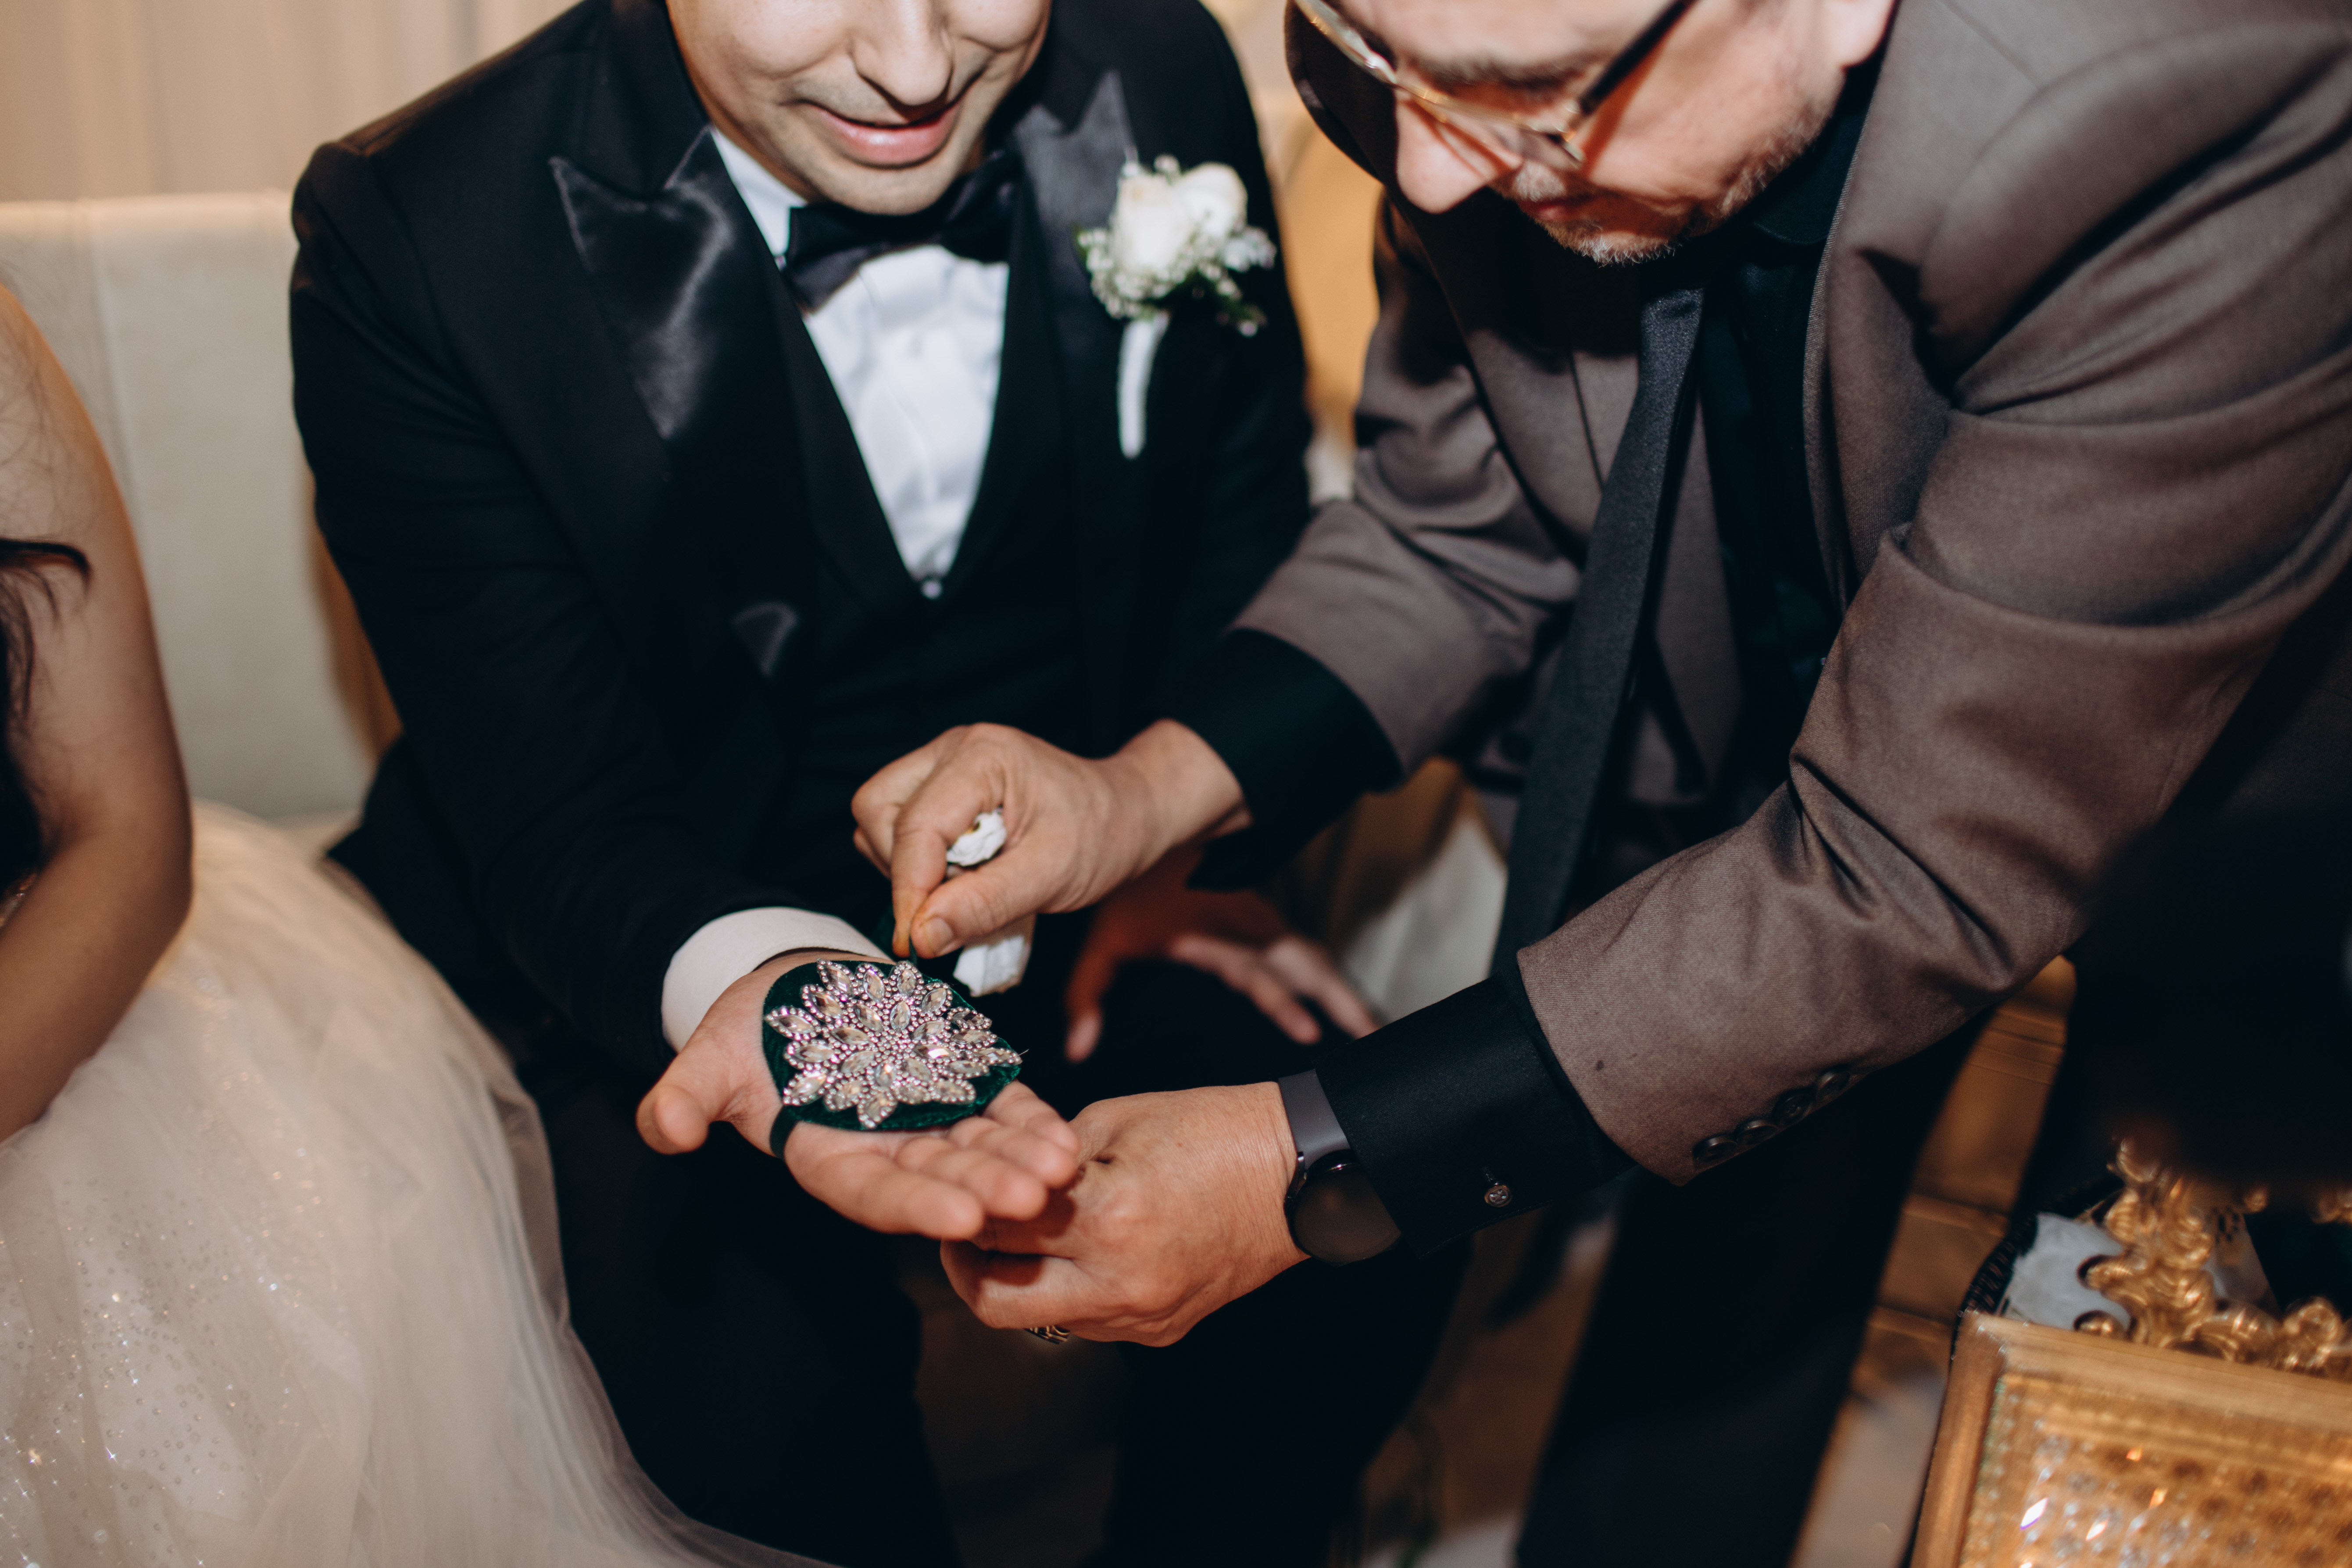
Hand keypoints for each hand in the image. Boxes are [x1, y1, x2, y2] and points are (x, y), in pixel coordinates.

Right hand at [637, 950, 1080, 1239]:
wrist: (792, 989)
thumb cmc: (745, 1031)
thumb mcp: (706, 1060)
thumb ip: (686, 1099)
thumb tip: (669, 1131)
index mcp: (829, 1158)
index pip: (876, 1194)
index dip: (917, 1207)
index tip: (962, 1219)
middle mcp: (885, 1150)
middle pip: (942, 1179)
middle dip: (989, 1189)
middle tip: (1036, 1199)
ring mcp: (927, 1119)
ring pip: (981, 1148)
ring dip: (1023, 1160)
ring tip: (1065, 1168)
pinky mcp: (959, 1084)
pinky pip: (1001, 1107)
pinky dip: (1031, 1121)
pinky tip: (1066, 1137)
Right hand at [851, 720, 1245, 961]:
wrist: (1127, 813)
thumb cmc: (1101, 834)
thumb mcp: (1052, 876)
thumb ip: (985, 904)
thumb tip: (921, 936)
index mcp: (982, 756)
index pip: (914, 826)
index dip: (908, 890)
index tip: (918, 943)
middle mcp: (953, 750)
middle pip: (876, 810)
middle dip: (902, 868)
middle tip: (952, 903)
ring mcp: (943, 765)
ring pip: (879, 819)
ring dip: (907, 867)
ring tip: (966, 887)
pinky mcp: (942, 787)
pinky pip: (898, 827)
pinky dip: (918, 863)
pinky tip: (962, 876)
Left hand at [941, 1083, 1308, 1345]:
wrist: (1299, 1172)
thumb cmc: (1212, 1129)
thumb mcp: (1116, 1119)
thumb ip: (1046, 1155)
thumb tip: (993, 1173)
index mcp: (1108, 1216)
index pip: (993, 1228)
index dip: (959, 1205)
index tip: (950, 1188)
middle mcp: (1120, 1281)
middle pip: (997, 1302)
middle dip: (965, 1267)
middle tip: (962, 1233)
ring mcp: (1143, 1314)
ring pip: (1041, 1319)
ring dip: (1019, 1281)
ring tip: (1020, 1237)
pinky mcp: (1162, 1329)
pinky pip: (1090, 1321)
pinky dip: (1069, 1290)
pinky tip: (1078, 1251)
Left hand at [1064, 847, 1376, 1060]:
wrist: (1149, 829)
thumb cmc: (1127, 890)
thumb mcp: (1103, 939)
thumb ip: (1087, 994)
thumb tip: (1075, 1048)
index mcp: (1213, 936)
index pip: (1256, 975)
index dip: (1283, 1004)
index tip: (1309, 1032)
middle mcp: (1247, 928)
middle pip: (1305, 966)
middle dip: (1341, 1001)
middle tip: (1371, 1036)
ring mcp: (1263, 922)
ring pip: (1313, 958)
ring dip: (1344, 992)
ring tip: (1374, 1030)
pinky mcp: (1267, 919)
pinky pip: (1307, 949)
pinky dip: (1331, 976)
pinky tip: (1348, 1003)